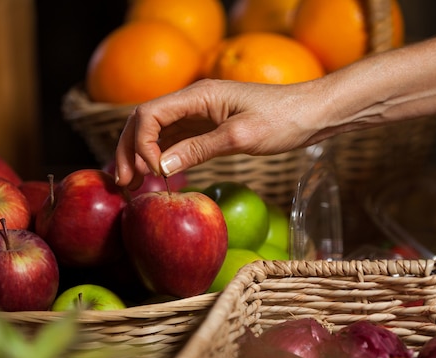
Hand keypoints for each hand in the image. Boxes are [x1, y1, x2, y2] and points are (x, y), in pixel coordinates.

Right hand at [114, 78, 328, 189]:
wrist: (311, 113)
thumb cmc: (283, 119)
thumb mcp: (241, 136)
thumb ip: (200, 148)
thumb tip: (162, 168)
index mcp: (199, 95)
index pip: (150, 114)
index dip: (141, 143)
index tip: (153, 173)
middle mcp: (194, 101)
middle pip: (145, 121)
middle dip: (130, 150)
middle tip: (124, 182)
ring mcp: (200, 114)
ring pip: (157, 132)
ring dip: (141, 155)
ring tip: (132, 183)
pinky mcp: (208, 127)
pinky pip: (175, 140)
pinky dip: (161, 157)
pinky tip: (156, 176)